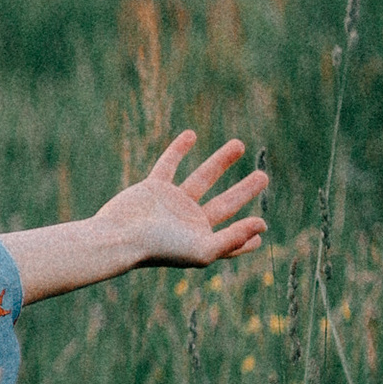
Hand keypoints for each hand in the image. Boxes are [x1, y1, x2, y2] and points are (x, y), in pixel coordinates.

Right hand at [98, 133, 268, 273]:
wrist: (120, 237)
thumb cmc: (161, 249)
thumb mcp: (204, 249)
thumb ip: (234, 237)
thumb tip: (262, 225)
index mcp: (201, 239)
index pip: (230, 236)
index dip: (245, 233)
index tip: (262, 227)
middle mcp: (188, 221)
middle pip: (224, 203)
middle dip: (244, 190)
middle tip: (263, 176)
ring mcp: (171, 202)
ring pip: (202, 177)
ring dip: (220, 161)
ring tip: (240, 144)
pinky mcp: (153, 187)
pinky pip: (169, 164)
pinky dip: (178, 149)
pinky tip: (191, 134)